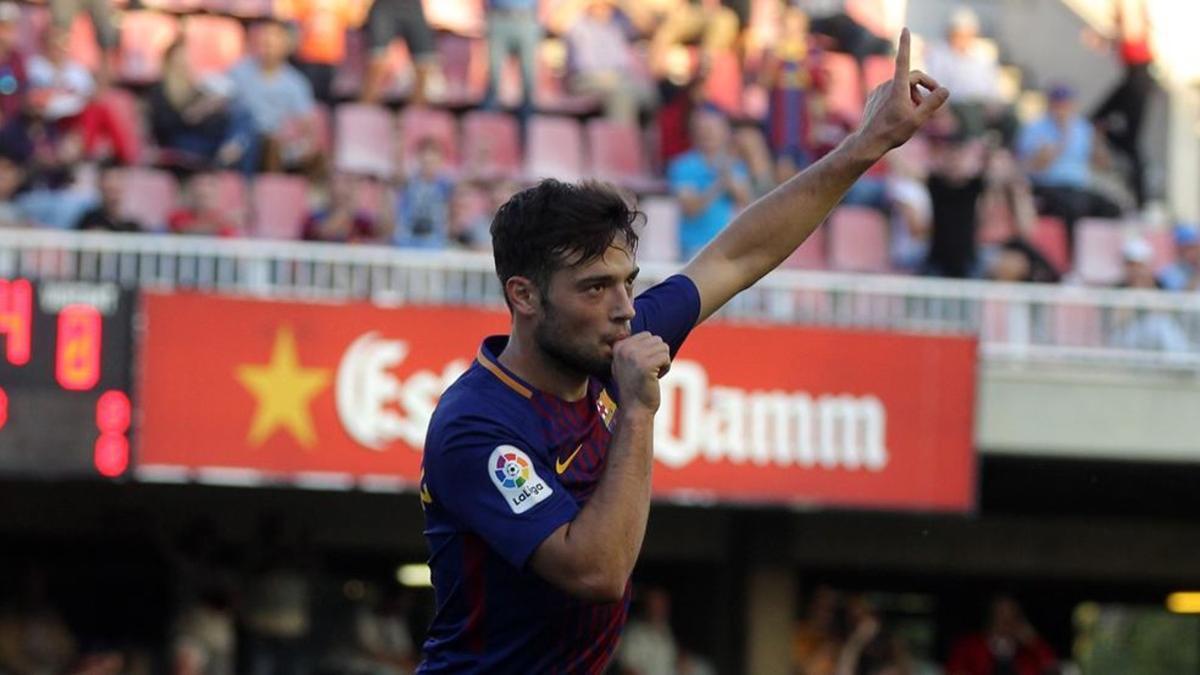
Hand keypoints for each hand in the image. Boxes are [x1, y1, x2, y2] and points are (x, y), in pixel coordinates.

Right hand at [612, 332, 670, 412]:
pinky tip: (656, 378)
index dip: (649, 351)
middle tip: (648, 371)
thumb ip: (634, 348)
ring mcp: (635, 356)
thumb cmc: (634, 387)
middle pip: (656, 339)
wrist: (634, 409)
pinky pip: (666, 357)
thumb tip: (650, 336)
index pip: (646, 335)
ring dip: (662, 361)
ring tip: (652, 375)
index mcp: (619, 346)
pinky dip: (666, 367)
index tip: (641, 367)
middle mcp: (624, 348)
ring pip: (663, 347)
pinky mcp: (646, 364)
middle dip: (657, 355)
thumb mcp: (627, 363)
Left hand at [855, 29, 948, 158]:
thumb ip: (933, 103)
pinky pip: (892, 92)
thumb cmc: (893, 132)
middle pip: (912, 77)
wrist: (868, 142)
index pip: (903, 60)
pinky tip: (902, 115)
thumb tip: (946, 90)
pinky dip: (902, 98)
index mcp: (897, 87)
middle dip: (925, 87)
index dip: (905, 44)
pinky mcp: (874, 97)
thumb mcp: (918, 119)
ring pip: (903, 86)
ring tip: (916, 114)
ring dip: (914, 96)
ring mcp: (879, 91)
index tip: (905, 30)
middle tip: (933, 102)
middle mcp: (887, 85)